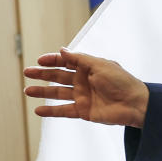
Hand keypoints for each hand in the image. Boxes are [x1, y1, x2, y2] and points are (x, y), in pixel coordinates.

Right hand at [23, 48, 148, 127]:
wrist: (134, 104)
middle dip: (43, 74)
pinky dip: (51, 111)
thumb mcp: (100, 65)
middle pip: (59, 76)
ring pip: (58, 93)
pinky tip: (38, 110)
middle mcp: (84, 81)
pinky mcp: (83, 111)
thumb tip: (62, 49)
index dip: (53, 60)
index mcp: (89, 68)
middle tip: (27, 72)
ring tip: (27, 90)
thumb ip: (79, 59)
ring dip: (42, 92)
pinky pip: (63, 111)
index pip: (67, 61)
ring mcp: (83, 96)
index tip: (39, 61)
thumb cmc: (121, 82)